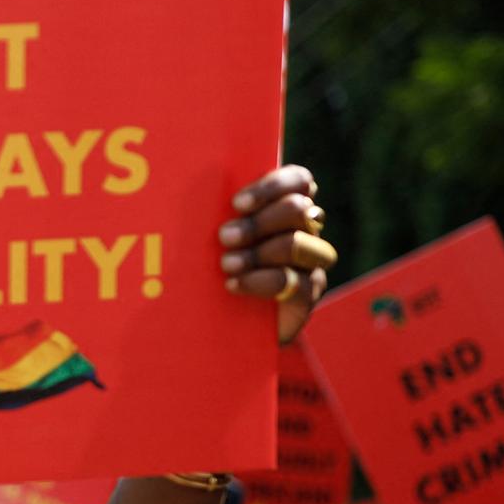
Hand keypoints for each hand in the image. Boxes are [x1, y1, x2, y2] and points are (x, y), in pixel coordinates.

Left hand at [218, 165, 335, 342]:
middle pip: (298, 209)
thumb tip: (192, 185)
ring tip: (227, 264)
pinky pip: (291, 281)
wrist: (223, 322)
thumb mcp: (211, 237)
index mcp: (286, 206)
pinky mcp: (309, 293)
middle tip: (224, 237)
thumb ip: (216, 212)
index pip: (300, 180)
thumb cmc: (213, 267)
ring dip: (256, 253)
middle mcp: (306, 230)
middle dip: (258, 222)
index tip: (236, 204)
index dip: (271, 187)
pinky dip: (259, 281)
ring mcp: (311, 262)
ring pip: (296, 244)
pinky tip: (233, 285)